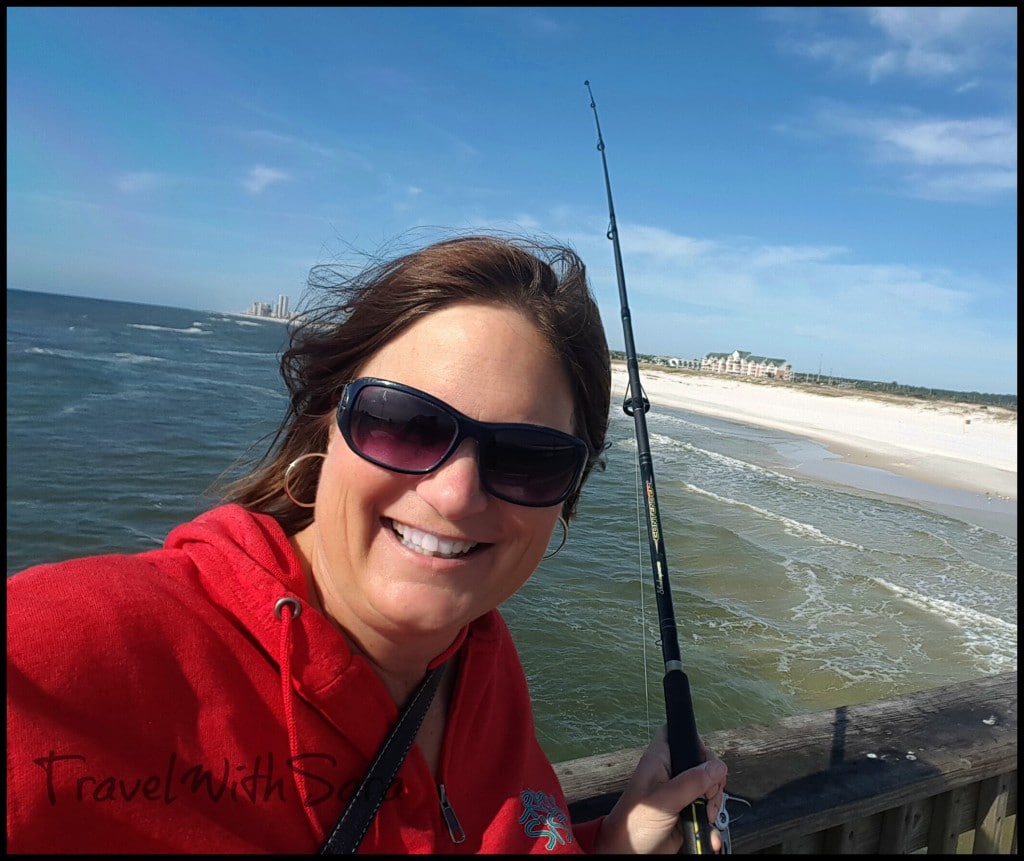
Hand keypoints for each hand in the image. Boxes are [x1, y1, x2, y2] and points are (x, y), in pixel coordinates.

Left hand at [592, 725, 727, 853]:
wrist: (631, 854)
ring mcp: (680, 793)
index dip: (693, 739)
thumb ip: (691, 782)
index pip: (678, 732)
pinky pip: (708, 810)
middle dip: (712, 780)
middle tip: (706, 797)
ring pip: (709, 787)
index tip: (704, 760)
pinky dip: (711, 823)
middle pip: (703, 762)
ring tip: (705, 816)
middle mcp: (671, 772)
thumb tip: (717, 767)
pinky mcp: (687, 812)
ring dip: (714, 803)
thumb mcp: (664, 800)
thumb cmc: (634, 823)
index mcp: (659, 760)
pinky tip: (707, 833)